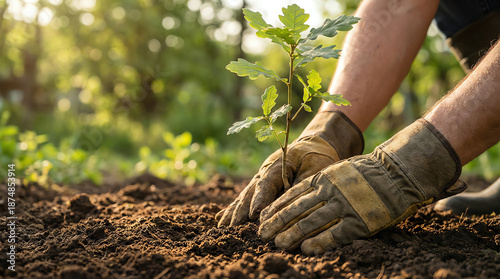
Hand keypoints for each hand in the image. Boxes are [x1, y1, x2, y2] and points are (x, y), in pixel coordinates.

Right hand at [216, 111, 363, 226]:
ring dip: (233, 212)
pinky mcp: (258, 185)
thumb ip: (303, 185)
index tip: (254, 215)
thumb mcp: (316, 168)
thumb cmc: (316, 157)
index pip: (267, 183)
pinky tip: (220, 220)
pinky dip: (233, 209)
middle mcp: (264, 172)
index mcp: (278, 165)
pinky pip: (244, 198)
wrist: (310, 145)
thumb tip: (291, 205)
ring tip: (222, 227)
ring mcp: (259, 178)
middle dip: (240, 211)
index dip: (260, 199)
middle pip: (249, 192)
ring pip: (243, 196)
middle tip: (232, 228)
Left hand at [258, 119, 465, 254]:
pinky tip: (306, 249)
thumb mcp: (339, 170)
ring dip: (292, 234)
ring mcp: (343, 206)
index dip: (276, 208)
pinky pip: (334, 233)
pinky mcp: (358, 221)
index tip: (262, 218)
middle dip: (277, 223)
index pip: (292, 195)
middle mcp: (329, 192)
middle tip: (262, 234)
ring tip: (278, 244)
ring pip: (310, 222)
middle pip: (296, 209)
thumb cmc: (367, 172)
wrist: (397, 173)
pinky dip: (319, 242)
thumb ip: (321, 182)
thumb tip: (301, 195)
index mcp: (323, 178)